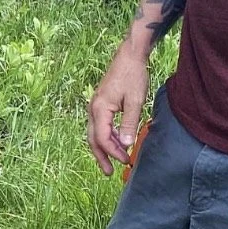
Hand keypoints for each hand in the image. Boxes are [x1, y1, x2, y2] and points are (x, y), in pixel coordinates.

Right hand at [87, 47, 148, 175]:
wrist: (129, 56)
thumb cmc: (132, 76)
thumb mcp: (134, 100)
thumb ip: (129, 123)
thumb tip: (126, 145)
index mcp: (99, 109)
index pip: (102, 137)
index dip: (113, 151)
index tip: (125, 160)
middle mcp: (93, 110)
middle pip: (93, 139)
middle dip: (101, 156)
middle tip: (108, 172)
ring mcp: (95, 107)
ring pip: (95, 133)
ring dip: (105, 147)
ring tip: (115, 159)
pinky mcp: (100, 105)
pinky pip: (100, 126)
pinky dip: (108, 136)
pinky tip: (118, 141)